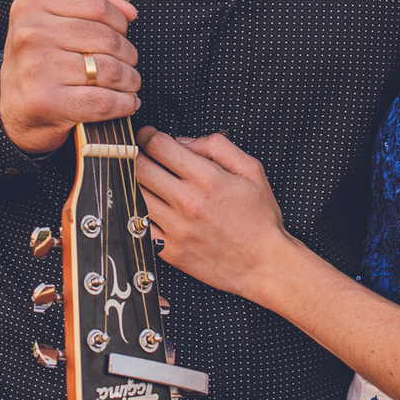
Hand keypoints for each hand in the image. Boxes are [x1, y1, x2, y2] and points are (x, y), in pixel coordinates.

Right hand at [0, 0, 139, 153]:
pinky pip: (103, 101)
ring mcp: (36, 68)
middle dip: (128, 55)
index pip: (97, 6)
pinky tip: (127, 103)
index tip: (121, 35)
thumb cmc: (41, 65)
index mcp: (31, 7)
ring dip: (130, 80)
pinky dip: (124, 103)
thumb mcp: (55, 25)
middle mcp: (30, 34)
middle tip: (127, 65)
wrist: (12, 112)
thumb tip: (128, 9)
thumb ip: (94, 7)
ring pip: (109, 70)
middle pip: (107, 39)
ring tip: (129, 84)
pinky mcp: (46, 102)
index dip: (120, 22)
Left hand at [136, 129, 287, 297]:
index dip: (148, 135)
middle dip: (136, 154)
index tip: (148, 135)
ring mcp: (176, 228)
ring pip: (135, 195)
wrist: (265, 264)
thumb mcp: (251, 170)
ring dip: (135, 182)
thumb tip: (185, 141)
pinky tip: (148, 206)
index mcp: (207, 179)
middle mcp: (188, 202)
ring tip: (145, 179)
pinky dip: (137, 212)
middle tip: (140, 153)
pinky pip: (139, 226)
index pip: (159, 146)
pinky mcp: (170, 251)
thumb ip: (217, 147)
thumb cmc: (260, 219)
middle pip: (140, 168)